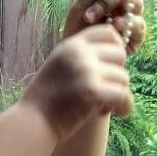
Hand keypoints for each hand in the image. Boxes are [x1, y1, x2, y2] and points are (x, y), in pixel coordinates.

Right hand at [23, 24, 133, 143]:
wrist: (32, 123)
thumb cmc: (46, 101)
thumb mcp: (60, 67)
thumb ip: (82, 58)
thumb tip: (118, 56)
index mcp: (70, 45)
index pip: (108, 32)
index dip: (117, 48)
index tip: (111, 67)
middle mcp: (78, 53)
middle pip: (120, 55)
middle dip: (117, 74)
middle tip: (105, 91)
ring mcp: (86, 70)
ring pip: (123, 77)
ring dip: (120, 94)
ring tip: (103, 106)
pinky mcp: (92, 91)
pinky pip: (123, 95)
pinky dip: (124, 106)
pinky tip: (117, 113)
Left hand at [63, 0, 145, 53]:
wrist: (76, 58)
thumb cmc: (76, 32)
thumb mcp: (80, 8)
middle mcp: (123, 3)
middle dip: (105, 1)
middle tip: (88, 16)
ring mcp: (131, 18)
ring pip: (136, 2)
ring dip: (117, 9)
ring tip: (106, 20)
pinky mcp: (136, 36)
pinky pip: (139, 24)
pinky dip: (129, 23)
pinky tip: (116, 26)